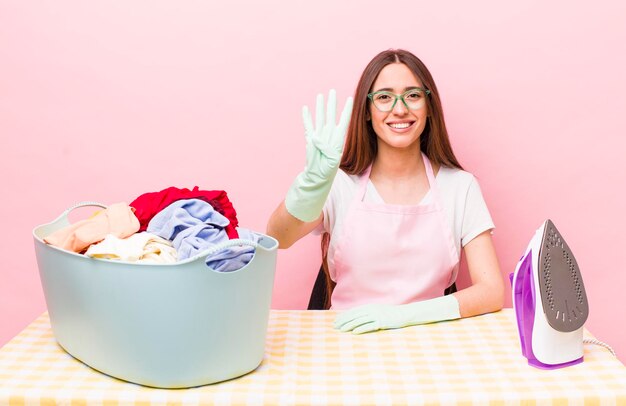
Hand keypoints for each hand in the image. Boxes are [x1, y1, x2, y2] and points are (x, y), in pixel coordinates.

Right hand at [285, 90, 352, 221]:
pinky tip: (306, 109)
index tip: (352, 99)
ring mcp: (319, 138)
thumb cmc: (325, 174)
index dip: (347, 111)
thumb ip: (324, 149)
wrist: (315, 180)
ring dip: (320, 108)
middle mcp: (328, 136)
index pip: (343, 122)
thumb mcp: (329, 162)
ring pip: (320, 118)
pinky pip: (308, 126)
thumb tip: (314, 137)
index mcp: (337, 140)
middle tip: (332, 91)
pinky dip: (306, 117)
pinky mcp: (310, 141)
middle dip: (332, 104)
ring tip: (320, 96)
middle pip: (331, 116)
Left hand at [333, 296, 460, 333]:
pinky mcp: (384, 322)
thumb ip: (373, 316)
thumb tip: (363, 320)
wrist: (411, 314)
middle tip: (334, 327)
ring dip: (350, 325)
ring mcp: (379, 316)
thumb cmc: (396, 315)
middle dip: (344, 320)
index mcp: (373, 307)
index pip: (355, 312)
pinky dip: (362, 328)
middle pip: (355, 315)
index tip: (335, 321)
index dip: (345, 316)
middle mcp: (374, 310)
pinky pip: (371, 326)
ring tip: (341, 330)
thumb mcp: (383, 314)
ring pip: (361, 320)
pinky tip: (354, 332)